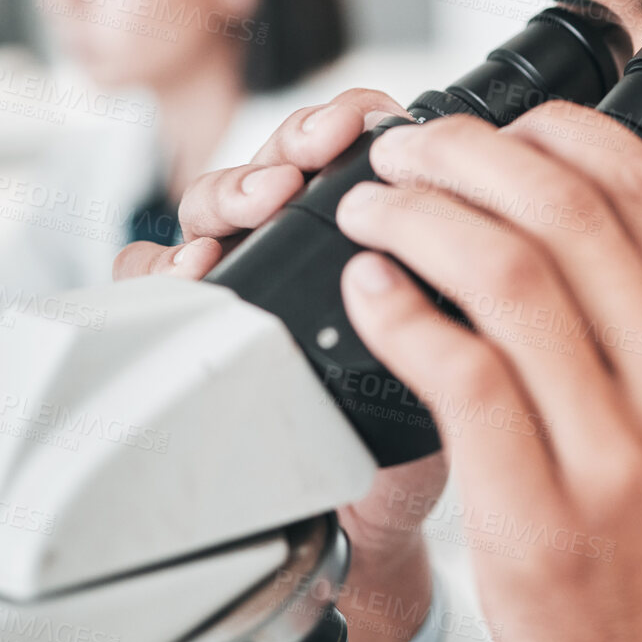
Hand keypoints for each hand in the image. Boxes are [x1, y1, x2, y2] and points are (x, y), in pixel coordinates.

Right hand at [114, 89, 445, 641]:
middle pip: (277, 159)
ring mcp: (243, 279)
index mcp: (373, 230)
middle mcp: (304, 241)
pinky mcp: (192, 325)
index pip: (351, 142)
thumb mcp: (464, 348)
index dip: (357, 120)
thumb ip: (465, 288)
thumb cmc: (426, 429)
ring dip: (233, 193)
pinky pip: (152, 277)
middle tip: (314, 155)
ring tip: (261, 205)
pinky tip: (189, 271)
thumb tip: (489, 228)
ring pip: (214, 204)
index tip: (376, 122)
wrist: (372, 521)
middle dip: (294, 144)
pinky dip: (162, 264)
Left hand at [332, 103, 641, 641]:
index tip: (499, 123)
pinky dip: (400, 311)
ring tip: (371, 207)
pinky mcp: (543, 518)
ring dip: (417, 216)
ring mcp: (619, 457)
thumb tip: (584, 228)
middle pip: (565, 210)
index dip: (555, 131)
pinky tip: (368, 292)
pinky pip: (461, 374)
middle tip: (407, 148)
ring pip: (507, 276)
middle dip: (465, 153)